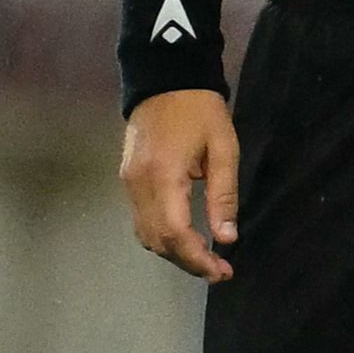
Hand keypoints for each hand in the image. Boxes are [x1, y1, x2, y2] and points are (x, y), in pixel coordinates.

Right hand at [121, 88, 239, 280]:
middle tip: (219, 272)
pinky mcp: (127, 180)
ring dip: (174, 253)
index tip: (221, 271)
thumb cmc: (201, 112)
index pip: (175, 233)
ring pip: (145, 234)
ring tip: (206, 260)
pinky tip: (185, 240)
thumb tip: (226, 238)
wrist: (165, 81)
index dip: (196, 258)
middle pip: (157, 240)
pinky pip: (141, 220)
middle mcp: (138, 185)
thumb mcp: (224, 150)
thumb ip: (224, 196)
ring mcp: (128, 183)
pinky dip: (161, 237)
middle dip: (187, 262)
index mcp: (163, 176)